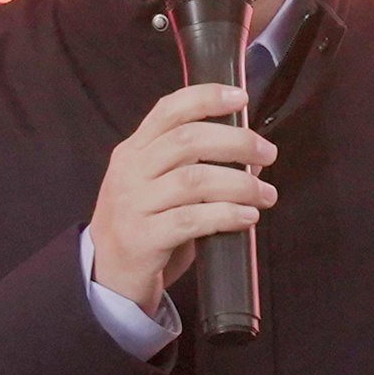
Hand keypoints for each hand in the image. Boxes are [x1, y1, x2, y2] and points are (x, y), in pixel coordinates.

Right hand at [88, 81, 276, 310]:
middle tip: (267, 153)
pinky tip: (247, 217)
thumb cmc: (144, 227)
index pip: (168, 111)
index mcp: (134, 151)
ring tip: (265, 194)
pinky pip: (191, 220)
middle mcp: (130, 172)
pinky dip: (225, 215)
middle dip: (236, 142)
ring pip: (193, 181)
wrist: (106, 277)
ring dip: (239, 184)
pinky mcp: (142, 239)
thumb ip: (194, 167)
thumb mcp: (158, 188)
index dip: (205, 98)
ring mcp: (133, 205)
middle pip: (187, 141)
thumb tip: (251, 156)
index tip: (239, 97)